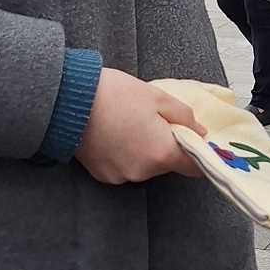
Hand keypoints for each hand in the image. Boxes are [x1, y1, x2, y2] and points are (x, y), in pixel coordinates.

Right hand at [75, 69, 205, 184]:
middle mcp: (143, 172)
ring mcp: (122, 176)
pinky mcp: (104, 176)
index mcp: (162, 153)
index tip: (193, 141)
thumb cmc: (116, 94)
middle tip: (151, 121)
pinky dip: (124, 155)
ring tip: (128, 125)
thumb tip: (200, 133)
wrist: (69, 100)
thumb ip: (185, 118)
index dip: (197, 154)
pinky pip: (125, 168)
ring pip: (145, 166)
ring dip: (144, 150)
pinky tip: (113, 135)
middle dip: (164, 145)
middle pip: (167, 164)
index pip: (194, 167)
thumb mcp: (159, 97)